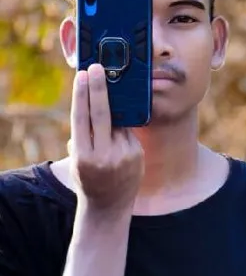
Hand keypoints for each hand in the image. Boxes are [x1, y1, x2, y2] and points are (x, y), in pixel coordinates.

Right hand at [70, 64, 143, 215]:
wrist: (108, 208)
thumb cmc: (88, 177)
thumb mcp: (79, 159)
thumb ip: (84, 135)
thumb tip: (93, 102)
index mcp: (83, 156)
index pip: (82, 118)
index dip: (82, 94)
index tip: (82, 75)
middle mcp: (103, 155)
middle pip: (102, 114)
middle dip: (99, 88)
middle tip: (98, 67)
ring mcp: (123, 155)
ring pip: (117, 121)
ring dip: (112, 107)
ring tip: (106, 92)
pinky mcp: (137, 154)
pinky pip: (128, 132)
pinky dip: (122, 127)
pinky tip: (117, 130)